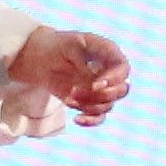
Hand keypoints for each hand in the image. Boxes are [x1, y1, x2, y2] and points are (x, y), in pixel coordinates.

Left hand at [7, 21, 130, 123]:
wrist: (41, 57)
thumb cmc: (57, 45)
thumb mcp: (71, 45)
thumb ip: (87, 62)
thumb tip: (95, 86)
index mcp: (109, 54)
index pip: (123, 69)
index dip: (114, 79)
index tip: (95, 85)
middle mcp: (109, 73)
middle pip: (120, 91)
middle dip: (99, 95)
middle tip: (74, 90)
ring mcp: (101, 89)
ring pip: (108, 106)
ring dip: (88, 105)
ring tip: (68, 97)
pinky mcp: (90, 102)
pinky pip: (99, 117)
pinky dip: (90, 121)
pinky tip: (76, 119)